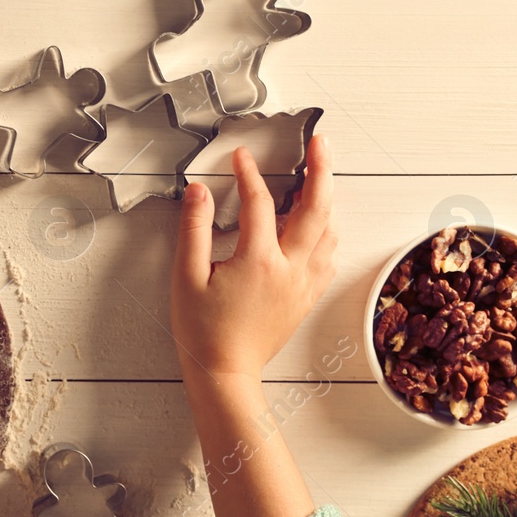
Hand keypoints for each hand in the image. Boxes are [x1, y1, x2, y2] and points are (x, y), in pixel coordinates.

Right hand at [167, 137, 333, 516]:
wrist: (225, 372)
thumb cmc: (203, 331)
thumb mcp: (187, 278)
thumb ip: (193, 230)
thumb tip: (198, 192)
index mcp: (259, 261)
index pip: (259, 203)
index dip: (249, 175)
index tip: (240, 157)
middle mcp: (289, 268)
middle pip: (316, 207)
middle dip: (321, 170)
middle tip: (320, 144)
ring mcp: (303, 282)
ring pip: (329, 230)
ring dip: (327, 198)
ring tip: (319, 177)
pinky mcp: (307, 295)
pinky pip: (328, 254)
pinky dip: (328, 230)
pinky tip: (320, 223)